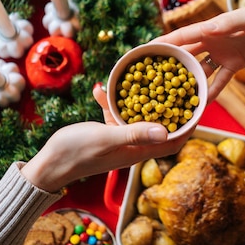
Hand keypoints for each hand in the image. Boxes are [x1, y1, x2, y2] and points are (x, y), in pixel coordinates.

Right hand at [21, 84, 191, 191]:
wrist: (47, 165)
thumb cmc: (76, 153)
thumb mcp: (107, 138)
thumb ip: (134, 132)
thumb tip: (166, 130)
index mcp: (138, 150)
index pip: (173, 141)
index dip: (188, 126)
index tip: (197, 105)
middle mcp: (133, 145)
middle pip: (158, 125)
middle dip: (167, 105)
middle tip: (174, 82)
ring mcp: (119, 139)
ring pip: (135, 115)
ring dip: (135, 98)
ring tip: (134, 78)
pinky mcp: (105, 133)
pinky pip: (113, 114)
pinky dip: (109, 102)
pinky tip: (99, 88)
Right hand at [155, 0, 244, 101]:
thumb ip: (229, 24)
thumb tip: (205, 28)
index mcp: (212, 28)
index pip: (181, 37)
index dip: (161, 45)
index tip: (141, 54)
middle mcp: (213, 40)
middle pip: (186, 55)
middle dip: (168, 67)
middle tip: (150, 83)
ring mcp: (223, 53)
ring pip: (200, 70)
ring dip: (188, 83)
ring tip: (172, 99)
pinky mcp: (236, 64)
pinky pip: (220, 81)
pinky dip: (211, 92)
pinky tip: (201, 105)